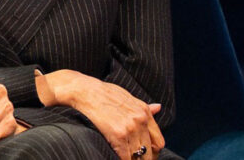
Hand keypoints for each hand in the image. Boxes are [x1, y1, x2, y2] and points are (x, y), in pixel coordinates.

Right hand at [37, 69, 163, 159]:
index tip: (146, 154)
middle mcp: (140, 121)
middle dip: (143, 159)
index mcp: (144, 113)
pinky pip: (125, 157)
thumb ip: (144, 106)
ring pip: (138, 157)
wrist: (85, 91)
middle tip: (134, 159)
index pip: (159, 142)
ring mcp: (130, 129)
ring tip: (124, 158)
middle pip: (149, 152)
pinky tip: (115, 157)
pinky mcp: (118, 136)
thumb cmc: (103, 93)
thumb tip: (158, 107)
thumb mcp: (128, 97)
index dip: (154, 152)